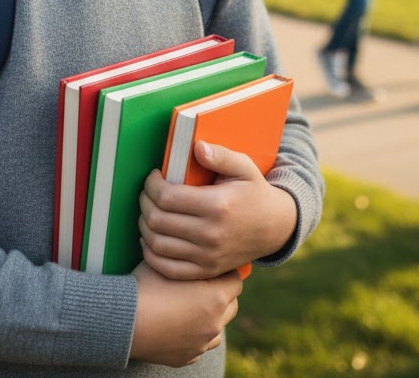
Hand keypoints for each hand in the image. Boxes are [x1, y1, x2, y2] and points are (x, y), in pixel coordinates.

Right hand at [130, 262, 240, 366]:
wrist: (124, 322)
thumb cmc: (146, 288)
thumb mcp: (167, 263)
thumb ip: (185, 257)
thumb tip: (189, 244)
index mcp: (215, 298)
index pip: (236, 280)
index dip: (224, 271)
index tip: (212, 265)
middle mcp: (214, 323)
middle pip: (232, 304)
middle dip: (221, 292)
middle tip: (203, 282)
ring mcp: (202, 343)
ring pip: (218, 327)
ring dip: (211, 316)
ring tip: (192, 304)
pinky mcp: (188, 357)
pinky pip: (200, 343)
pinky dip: (195, 333)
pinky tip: (179, 322)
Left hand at [138, 142, 297, 280]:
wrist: (274, 228)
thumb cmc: (254, 192)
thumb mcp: (244, 167)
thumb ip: (220, 156)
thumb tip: (197, 148)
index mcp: (218, 205)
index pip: (167, 197)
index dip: (152, 185)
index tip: (153, 177)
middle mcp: (211, 234)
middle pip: (158, 220)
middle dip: (145, 202)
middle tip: (147, 192)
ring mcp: (208, 257)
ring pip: (158, 244)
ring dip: (144, 225)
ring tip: (148, 211)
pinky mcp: (206, 271)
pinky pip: (167, 268)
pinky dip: (151, 254)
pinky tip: (150, 238)